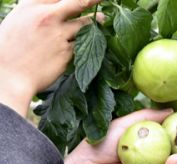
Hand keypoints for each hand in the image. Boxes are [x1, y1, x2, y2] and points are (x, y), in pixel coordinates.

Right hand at [0, 0, 100, 115]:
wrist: (10, 77)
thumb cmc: (9, 51)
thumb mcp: (18, 21)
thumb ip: (36, 12)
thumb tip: (52, 8)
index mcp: (32, 6)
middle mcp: (48, 17)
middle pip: (78, 2)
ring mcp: (59, 35)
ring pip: (84, 24)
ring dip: (96, 21)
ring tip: (103, 20)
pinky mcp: (66, 54)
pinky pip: (81, 46)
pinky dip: (87, 44)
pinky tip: (93, 43)